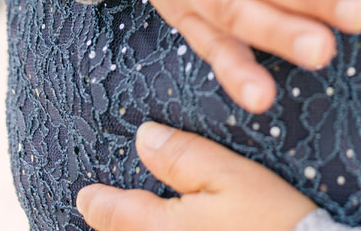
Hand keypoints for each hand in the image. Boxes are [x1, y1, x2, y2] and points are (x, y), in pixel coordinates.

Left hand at [76, 122, 316, 230]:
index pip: (111, 212)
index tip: (86, 194)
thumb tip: (143, 138)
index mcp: (163, 227)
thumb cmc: (273, 221)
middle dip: (108, 222)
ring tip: (127, 223)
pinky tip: (171, 229)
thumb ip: (185, 157)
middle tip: (98, 210)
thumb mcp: (233, 177)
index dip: (96, 200)